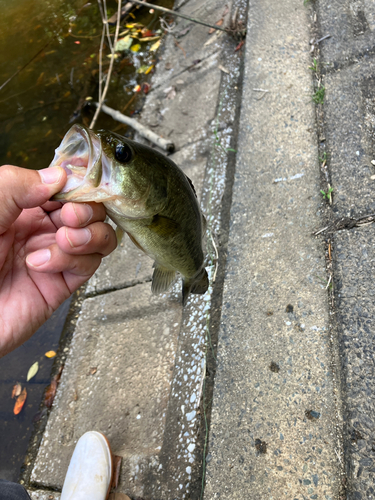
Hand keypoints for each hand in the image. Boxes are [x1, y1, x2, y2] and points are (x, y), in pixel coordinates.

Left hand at [0, 165, 116, 355]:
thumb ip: (17, 184)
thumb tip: (58, 176)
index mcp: (22, 207)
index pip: (66, 188)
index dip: (77, 185)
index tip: (76, 186)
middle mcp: (42, 229)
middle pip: (90, 210)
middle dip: (88, 209)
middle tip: (70, 216)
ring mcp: (54, 255)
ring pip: (99, 236)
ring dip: (90, 234)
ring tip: (63, 239)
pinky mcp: (61, 284)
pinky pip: (88, 265)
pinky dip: (74, 260)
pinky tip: (42, 263)